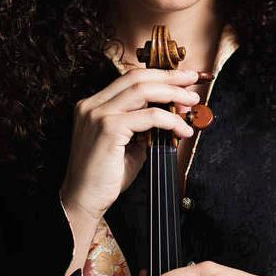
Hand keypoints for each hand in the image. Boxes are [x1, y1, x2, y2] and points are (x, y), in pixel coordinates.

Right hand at [60, 67, 199, 219]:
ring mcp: (98, 114)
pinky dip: (170, 120)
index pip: (130, 79)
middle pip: (137, 77)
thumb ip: (144, 127)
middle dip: (169, 77)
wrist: (83, 200)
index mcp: (94, 104)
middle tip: (192, 81)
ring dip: (173, 93)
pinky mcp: (108, 128)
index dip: (158, 75)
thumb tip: (173, 115)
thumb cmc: (105, 176)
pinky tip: (182, 130)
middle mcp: (92, 105)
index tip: (181, 79)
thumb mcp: (128, 144)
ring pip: (143, 90)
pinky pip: (149, 117)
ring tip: (191, 101)